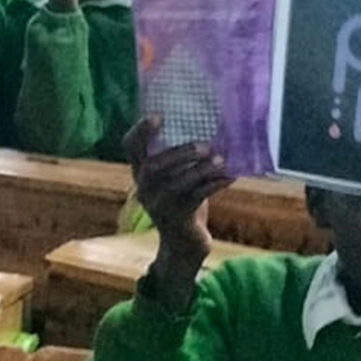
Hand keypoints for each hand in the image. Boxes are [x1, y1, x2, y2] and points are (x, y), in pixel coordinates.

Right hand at [125, 117, 233, 312]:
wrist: (183, 245)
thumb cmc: (182, 204)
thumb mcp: (174, 181)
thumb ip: (180, 162)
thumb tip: (209, 134)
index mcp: (140, 173)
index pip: (130, 147)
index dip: (140, 131)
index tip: (157, 115)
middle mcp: (144, 188)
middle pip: (153, 166)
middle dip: (178, 153)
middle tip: (204, 145)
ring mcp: (158, 204)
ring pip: (176, 182)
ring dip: (200, 169)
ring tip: (220, 159)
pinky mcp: (177, 218)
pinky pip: (196, 197)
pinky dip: (214, 185)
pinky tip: (230, 177)